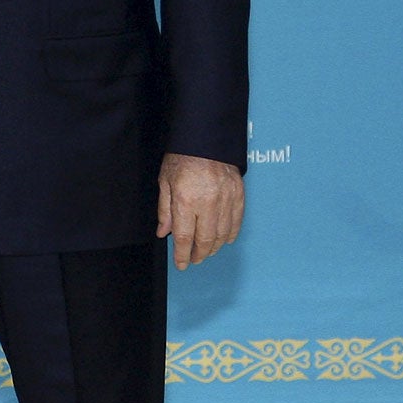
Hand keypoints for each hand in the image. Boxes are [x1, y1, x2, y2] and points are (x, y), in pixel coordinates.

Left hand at [157, 152, 244, 269]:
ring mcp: (226, 199)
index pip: (184, 236)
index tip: (181, 264)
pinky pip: (236, 221)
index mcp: (186, 200)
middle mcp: (208, 203)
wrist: (207, 138)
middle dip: (199, 254)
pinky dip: (230, 234)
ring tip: (206, 252)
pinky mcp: (239, 195)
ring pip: (222, 234)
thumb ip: (165, 210)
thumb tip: (163, 233)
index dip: (182, 254)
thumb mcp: (165, 182)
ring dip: (215, 247)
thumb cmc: (182, 158)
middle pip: (205, 239)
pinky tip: (224, 240)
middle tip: (194, 260)